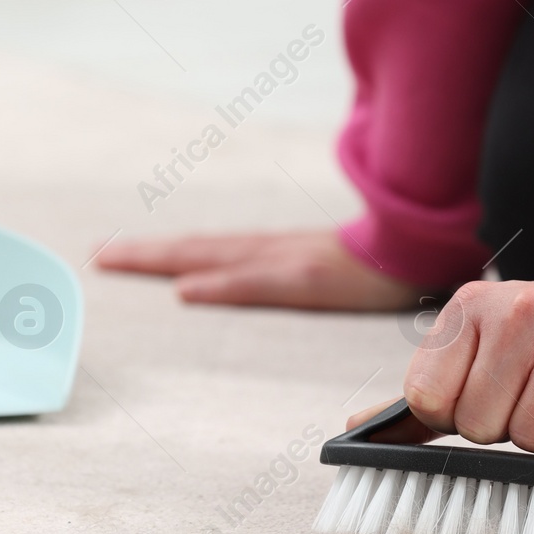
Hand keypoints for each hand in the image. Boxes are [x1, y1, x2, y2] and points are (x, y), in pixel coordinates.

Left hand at [95, 229, 423, 310]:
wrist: (436, 243)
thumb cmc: (391, 260)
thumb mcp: (340, 270)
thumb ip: (308, 273)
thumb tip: (271, 283)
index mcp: (280, 252)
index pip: (213, 251)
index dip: (167, 252)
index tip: (121, 253)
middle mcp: (276, 250)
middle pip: (200, 249)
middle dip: (146, 254)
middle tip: (97, 256)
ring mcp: (291, 261)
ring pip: (214, 258)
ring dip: (162, 259)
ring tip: (115, 261)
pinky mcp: (311, 278)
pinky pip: (258, 284)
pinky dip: (222, 286)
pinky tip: (188, 291)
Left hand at [348, 280, 533, 457]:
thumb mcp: (487, 351)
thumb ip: (427, 390)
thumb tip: (357, 425)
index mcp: (472, 304)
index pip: (427, 400)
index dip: (456, 417)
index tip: (487, 396)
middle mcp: (518, 309)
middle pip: (478, 427)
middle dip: (508, 430)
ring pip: (529, 441)